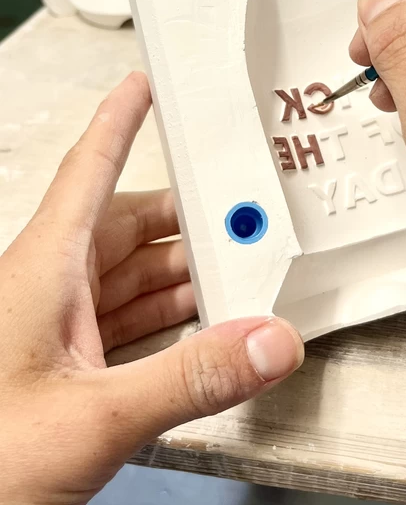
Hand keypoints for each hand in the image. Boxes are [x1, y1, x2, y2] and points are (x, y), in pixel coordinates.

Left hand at [0, 73, 302, 504]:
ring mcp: (56, 331)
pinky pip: (130, 323)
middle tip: (239, 210)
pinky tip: (206, 328)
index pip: (87, 173)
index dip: (118, 123)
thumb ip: (186, 379)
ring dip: (186, 274)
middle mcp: (48, 290)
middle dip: (186, 218)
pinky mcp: (66, 370)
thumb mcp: (89, 419)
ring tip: (241, 268)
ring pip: (132, 277)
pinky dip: (173, 320)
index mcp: (40, 272)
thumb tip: (265, 342)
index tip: (144, 86)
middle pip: (128, 227)